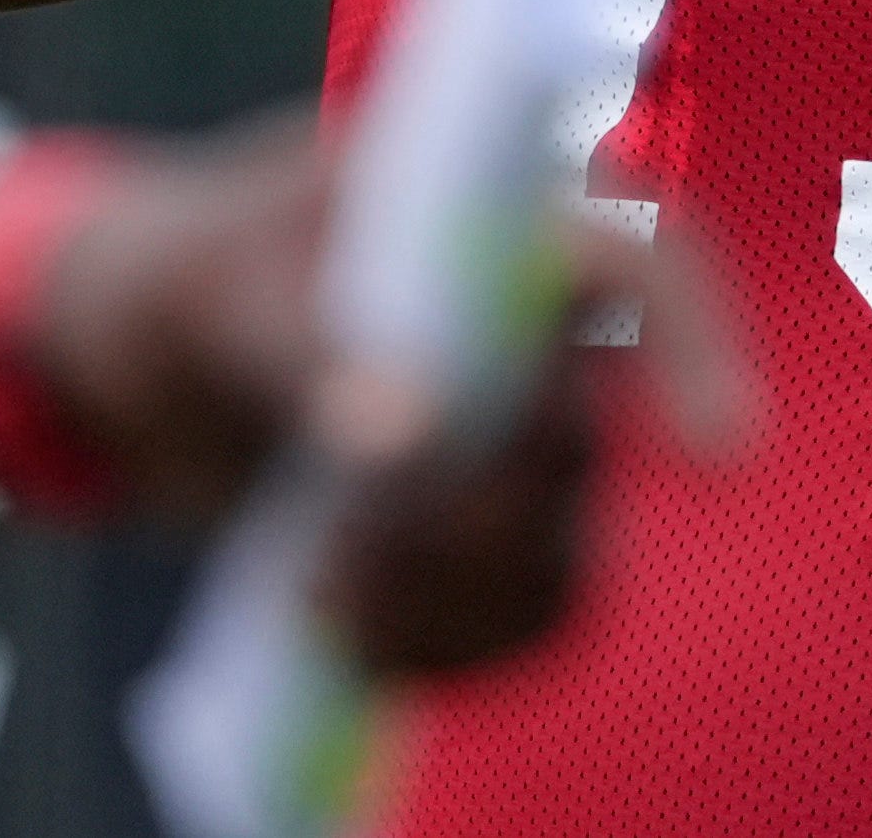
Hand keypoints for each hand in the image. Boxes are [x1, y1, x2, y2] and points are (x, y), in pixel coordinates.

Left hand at [31, 119, 749, 676]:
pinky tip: (345, 632)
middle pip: (582, 449)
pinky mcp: (485, 533)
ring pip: (560, 559)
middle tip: (352, 555)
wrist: (153, 362)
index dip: (701, 348)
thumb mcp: (219, 293)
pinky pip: (518, 621)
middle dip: (472, 527)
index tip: (719, 452)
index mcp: (501, 220)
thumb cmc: (195, 276)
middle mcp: (539, 332)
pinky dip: (439, 651)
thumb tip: (405, 437)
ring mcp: (519, 441)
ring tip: (324, 598)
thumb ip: (306, 347)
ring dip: (446, 608)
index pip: (646, 263)